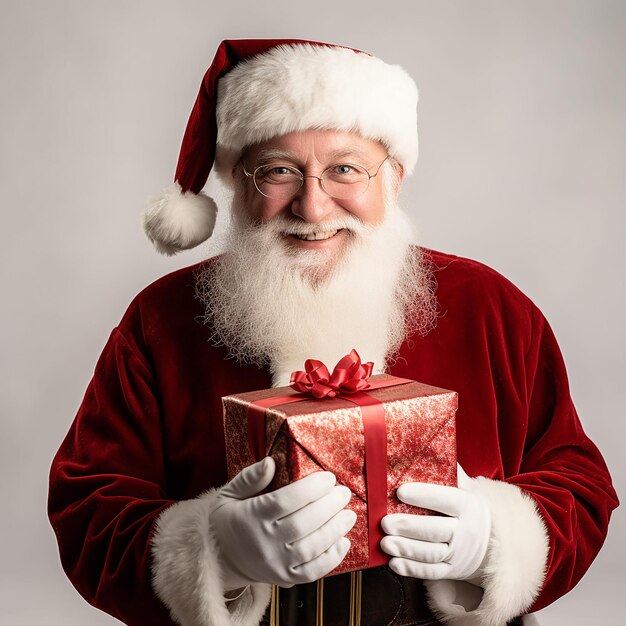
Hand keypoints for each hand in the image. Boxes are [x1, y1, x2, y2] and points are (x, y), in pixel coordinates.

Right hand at [210, 457, 355, 589]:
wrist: (218, 562)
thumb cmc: (227, 521)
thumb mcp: (229, 494)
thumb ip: (250, 478)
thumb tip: (271, 462)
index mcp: (251, 517)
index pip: (286, 501)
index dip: (311, 488)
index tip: (328, 477)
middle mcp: (264, 542)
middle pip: (303, 523)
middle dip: (329, 506)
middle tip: (344, 493)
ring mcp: (275, 564)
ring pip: (312, 547)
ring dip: (335, 529)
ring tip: (349, 514)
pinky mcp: (284, 579)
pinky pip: (313, 571)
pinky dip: (332, 558)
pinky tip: (343, 541)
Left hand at [381, 466, 490, 580]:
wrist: (492, 539)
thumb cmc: (467, 504)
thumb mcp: (465, 486)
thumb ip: (448, 470)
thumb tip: (423, 445)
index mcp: (467, 505)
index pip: (446, 500)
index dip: (424, 495)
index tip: (400, 491)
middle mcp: (465, 531)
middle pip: (436, 530)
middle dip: (409, 527)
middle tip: (385, 522)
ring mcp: (458, 553)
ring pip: (432, 553)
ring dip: (406, 549)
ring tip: (385, 543)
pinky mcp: (452, 570)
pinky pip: (432, 572)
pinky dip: (412, 569)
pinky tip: (393, 563)